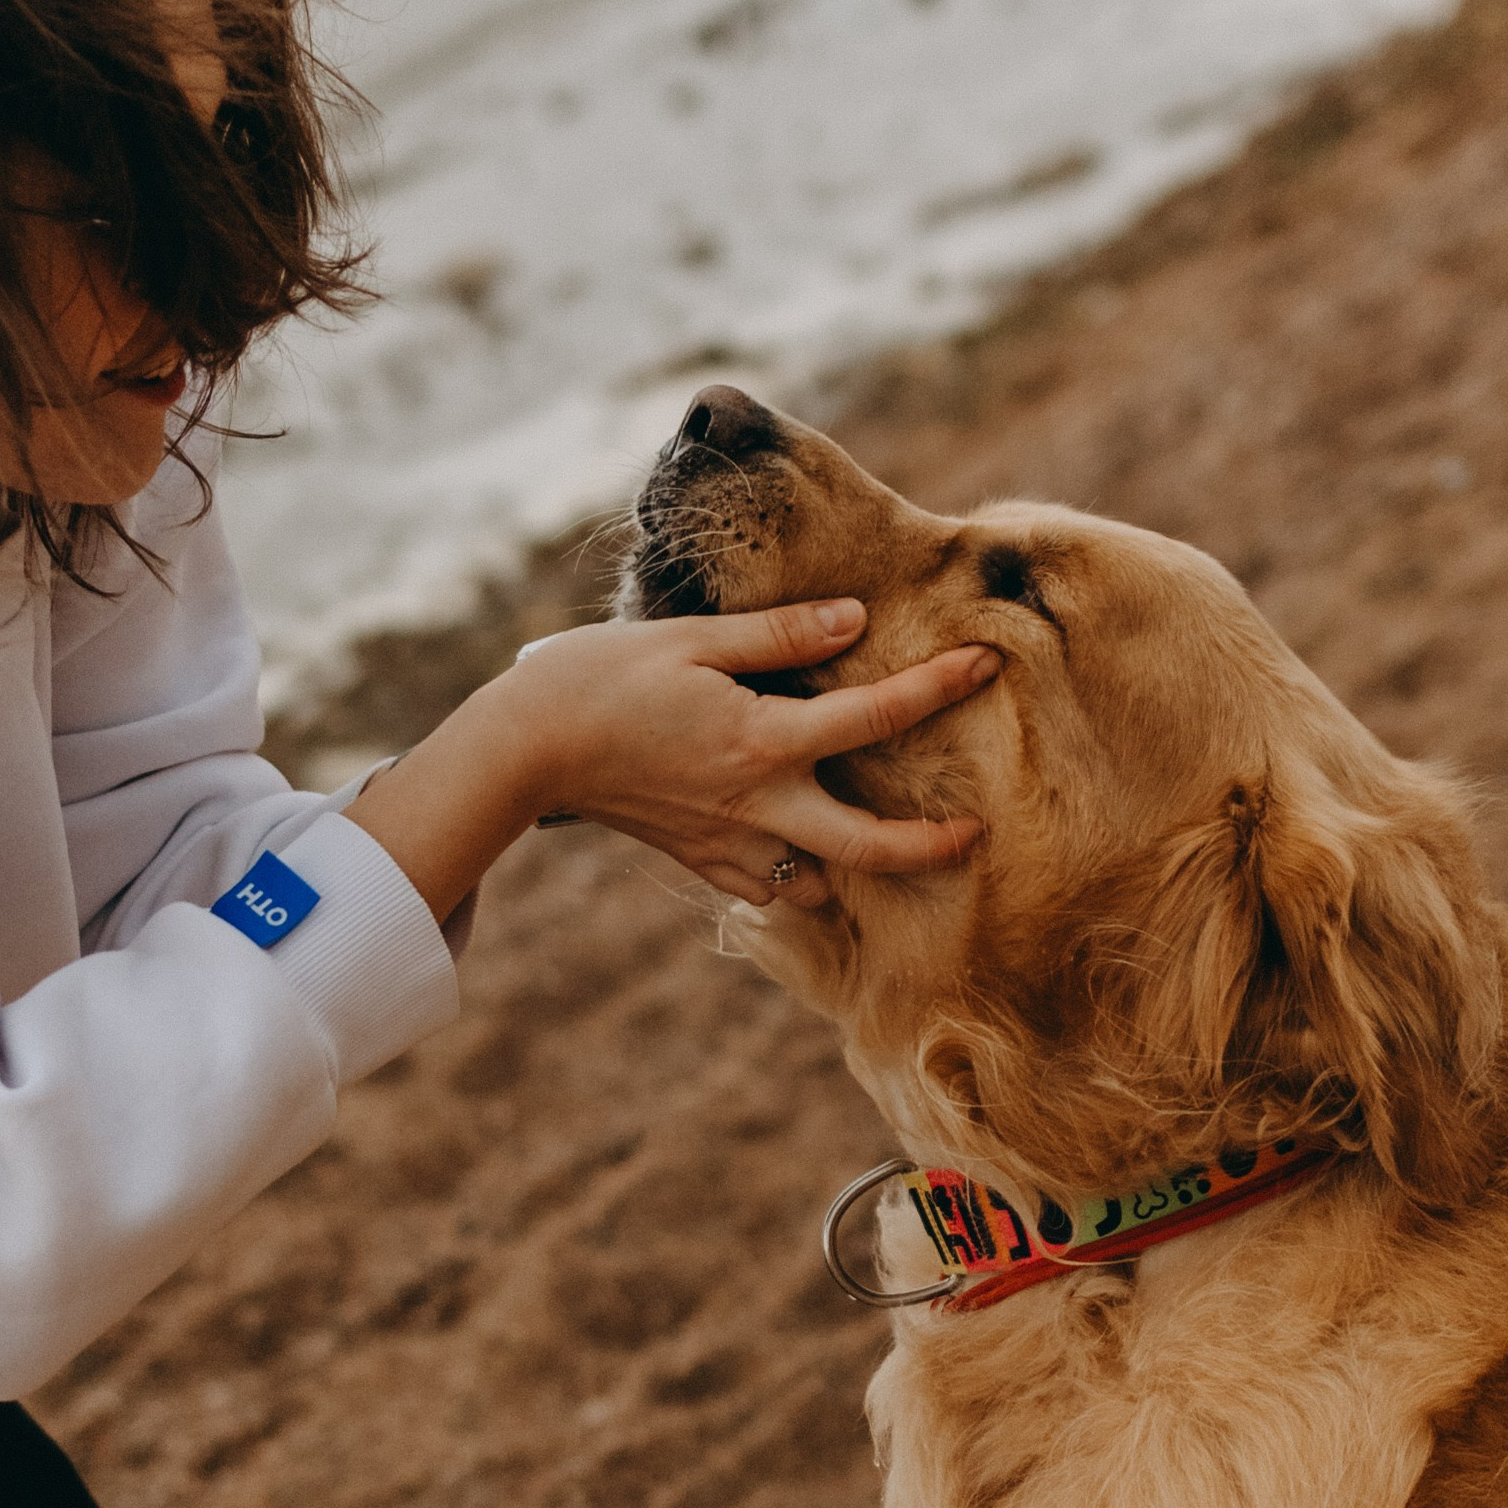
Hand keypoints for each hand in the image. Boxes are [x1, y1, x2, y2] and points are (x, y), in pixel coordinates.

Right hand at [345, 600, 998, 922]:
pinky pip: (768, 888)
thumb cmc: (600, 679)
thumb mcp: (691, 639)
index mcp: (762, 741)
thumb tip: (852, 619)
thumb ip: (780, 634)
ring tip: (884, 843)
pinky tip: (802, 851)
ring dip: (856, 870)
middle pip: (868, 847)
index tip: (985, 665)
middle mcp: (756, 806)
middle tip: (972, 837)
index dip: (937, 688)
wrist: (522, 749)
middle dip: (929, 847)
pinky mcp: (698, 860)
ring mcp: (727, 843)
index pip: (873, 717)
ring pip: (818, 882)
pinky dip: (798, 879)